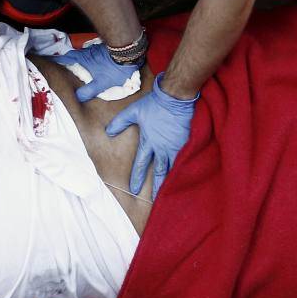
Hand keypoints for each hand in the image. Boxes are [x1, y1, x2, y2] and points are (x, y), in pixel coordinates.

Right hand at [51, 43, 140, 102]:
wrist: (128, 53)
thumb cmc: (114, 68)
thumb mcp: (102, 83)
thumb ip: (90, 90)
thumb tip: (78, 97)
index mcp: (83, 60)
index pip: (66, 58)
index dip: (57, 59)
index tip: (50, 60)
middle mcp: (86, 52)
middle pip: (72, 54)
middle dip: (67, 59)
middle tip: (63, 63)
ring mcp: (94, 49)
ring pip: (82, 53)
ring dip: (78, 58)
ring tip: (77, 64)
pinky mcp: (103, 47)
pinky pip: (91, 52)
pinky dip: (88, 56)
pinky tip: (93, 61)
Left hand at [106, 72, 196, 196]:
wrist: (176, 97)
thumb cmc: (154, 104)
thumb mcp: (133, 112)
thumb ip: (120, 123)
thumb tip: (108, 132)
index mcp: (149, 142)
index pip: (141, 165)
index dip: (137, 178)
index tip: (134, 190)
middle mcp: (163, 148)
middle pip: (159, 172)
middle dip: (155, 187)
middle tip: (153, 200)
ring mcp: (176, 146)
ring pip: (174, 168)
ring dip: (171, 181)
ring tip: (170, 193)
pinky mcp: (188, 142)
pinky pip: (186, 160)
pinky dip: (184, 170)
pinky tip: (185, 178)